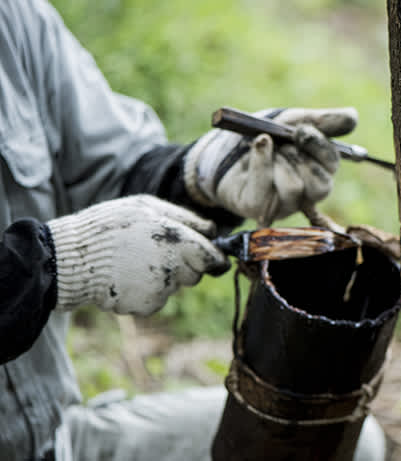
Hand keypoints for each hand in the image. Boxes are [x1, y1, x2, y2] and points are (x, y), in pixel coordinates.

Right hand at [47, 195, 228, 314]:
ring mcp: (160, 291)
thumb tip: (214, 232)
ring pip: (176, 285)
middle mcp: (174, 269)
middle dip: (186, 264)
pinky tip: (128, 277)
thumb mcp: (146, 207)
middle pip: (196, 273)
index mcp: (178, 241)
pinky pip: (158, 298)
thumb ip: (186, 219)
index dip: (215, 258)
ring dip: (165, 275)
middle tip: (158, 250)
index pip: (213, 259)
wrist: (70, 260)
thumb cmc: (109, 226)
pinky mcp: (147, 306)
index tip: (215, 258)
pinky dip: (148, 290)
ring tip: (135, 261)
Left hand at [183, 107, 357, 225]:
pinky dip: (262, 160)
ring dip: (278, 159)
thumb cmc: (260, 137)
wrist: (219, 149)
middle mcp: (304, 194)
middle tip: (285, 139)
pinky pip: (266, 187)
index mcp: (317, 171)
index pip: (332, 166)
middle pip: (321, 185)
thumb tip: (353, 117)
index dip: (319, 147)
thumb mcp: (291, 121)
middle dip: (300, 155)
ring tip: (264, 146)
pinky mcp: (259, 210)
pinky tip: (259, 144)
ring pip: (295, 187)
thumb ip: (322, 120)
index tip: (302, 129)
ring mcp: (282, 205)